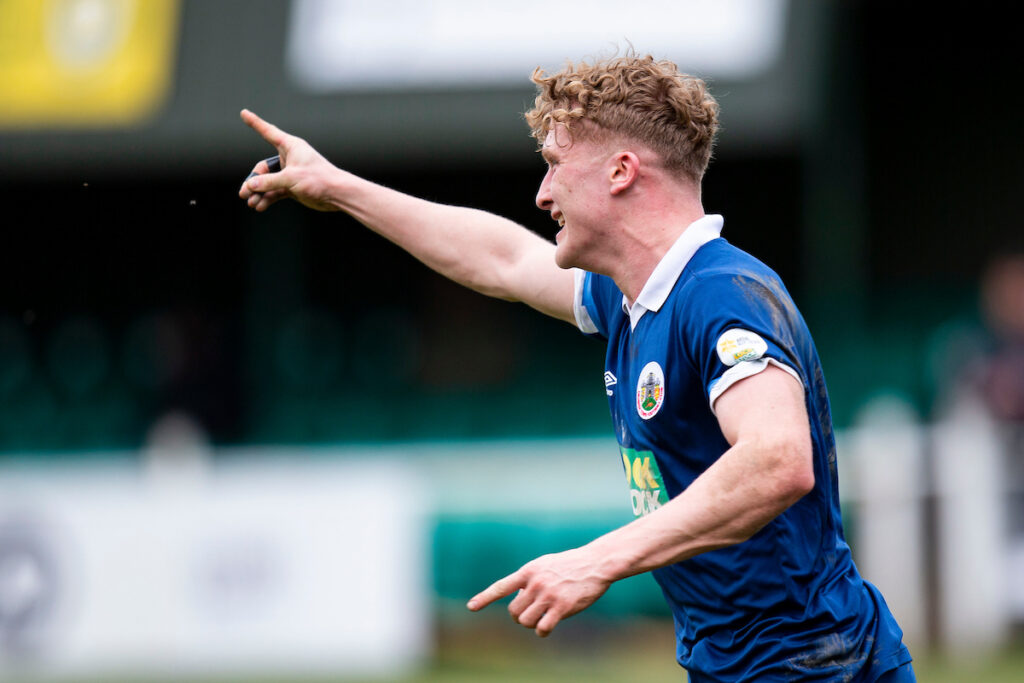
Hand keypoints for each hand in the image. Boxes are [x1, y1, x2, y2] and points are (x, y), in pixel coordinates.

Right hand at [238, 109, 342, 211]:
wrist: (337, 195)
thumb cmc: (319, 179)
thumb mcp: (291, 179)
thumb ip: (269, 182)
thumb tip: (250, 185)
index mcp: (290, 146)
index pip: (268, 132)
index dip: (255, 123)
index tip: (244, 113)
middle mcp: (289, 158)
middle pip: (264, 167)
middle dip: (254, 180)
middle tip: (244, 193)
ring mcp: (291, 173)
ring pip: (269, 181)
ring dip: (259, 192)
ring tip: (252, 203)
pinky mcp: (293, 187)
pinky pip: (276, 191)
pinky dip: (268, 198)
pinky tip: (260, 206)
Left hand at [466, 546, 612, 636]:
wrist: (595, 564)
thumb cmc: (570, 565)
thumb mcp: (545, 564)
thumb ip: (529, 578)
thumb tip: (518, 597)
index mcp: (528, 571)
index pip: (501, 587)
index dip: (485, 598)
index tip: (471, 607)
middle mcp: (535, 583)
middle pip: (514, 612)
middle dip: (520, 616)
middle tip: (532, 612)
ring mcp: (548, 595)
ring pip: (526, 622)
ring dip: (531, 624)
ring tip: (542, 618)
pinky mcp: (562, 607)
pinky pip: (542, 628)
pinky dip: (542, 632)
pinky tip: (548, 627)